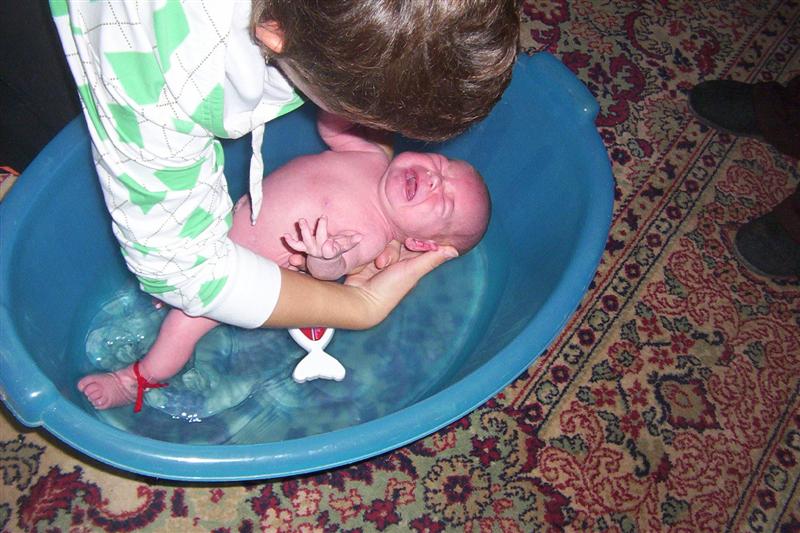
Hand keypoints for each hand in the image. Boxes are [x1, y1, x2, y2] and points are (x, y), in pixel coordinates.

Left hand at [284, 216, 361, 261]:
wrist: (327, 265)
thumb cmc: (338, 252)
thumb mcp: (346, 246)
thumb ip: (351, 242)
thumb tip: (360, 236)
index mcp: (331, 252)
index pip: (332, 250)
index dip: (332, 247)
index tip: (331, 242)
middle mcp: (320, 251)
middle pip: (320, 240)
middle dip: (321, 230)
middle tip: (323, 218)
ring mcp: (310, 250)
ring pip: (306, 242)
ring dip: (304, 231)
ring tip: (302, 220)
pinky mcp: (304, 247)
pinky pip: (296, 246)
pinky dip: (291, 241)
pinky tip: (285, 235)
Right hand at [344, 246, 458, 322]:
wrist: (361, 298)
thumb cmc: (391, 288)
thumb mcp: (413, 271)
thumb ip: (432, 259)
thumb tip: (455, 250)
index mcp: (414, 263)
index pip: (419, 243)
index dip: (415, 241)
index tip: (409, 243)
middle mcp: (401, 260)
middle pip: (401, 240)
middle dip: (394, 249)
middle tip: (389, 261)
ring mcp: (385, 258)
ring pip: (388, 242)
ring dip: (385, 253)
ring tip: (379, 265)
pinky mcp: (371, 257)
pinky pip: (376, 244)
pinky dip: (374, 251)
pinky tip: (372, 262)